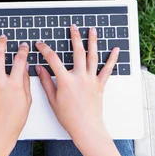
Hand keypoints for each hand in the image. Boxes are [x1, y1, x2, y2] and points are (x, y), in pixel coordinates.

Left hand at [0, 37, 32, 155]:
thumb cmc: (15, 119)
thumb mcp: (27, 100)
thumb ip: (25, 81)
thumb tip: (25, 66)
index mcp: (14, 85)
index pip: (19, 61)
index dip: (22, 50)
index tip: (23, 46)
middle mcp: (0, 83)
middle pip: (0, 56)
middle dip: (1, 43)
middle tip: (3, 37)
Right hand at [35, 25, 130, 155]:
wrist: (87, 129)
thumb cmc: (69, 118)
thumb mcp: (52, 100)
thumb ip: (45, 82)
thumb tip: (39, 68)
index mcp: (65, 81)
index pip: (53, 59)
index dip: (45, 49)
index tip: (41, 44)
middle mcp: (80, 77)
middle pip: (77, 52)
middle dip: (75, 37)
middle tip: (73, 27)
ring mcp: (91, 80)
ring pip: (93, 56)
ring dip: (93, 42)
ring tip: (92, 30)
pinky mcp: (100, 85)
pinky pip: (107, 69)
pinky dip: (112, 59)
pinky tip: (115, 50)